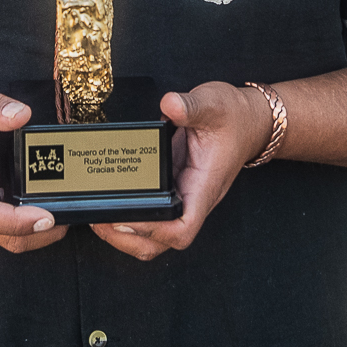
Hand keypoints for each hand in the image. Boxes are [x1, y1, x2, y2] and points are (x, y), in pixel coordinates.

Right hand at [0, 75, 68, 253]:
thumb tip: (21, 115)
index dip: (18, 222)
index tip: (47, 216)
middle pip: (1, 235)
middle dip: (39, 234)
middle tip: (73, 215)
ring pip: (1, 236)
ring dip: (34, 231)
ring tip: (65, 209)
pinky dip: (21, 222)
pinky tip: (41, 202)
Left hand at [94, 82, 271, 261]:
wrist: (247, 120)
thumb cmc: (234, 117)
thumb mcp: (213, 104)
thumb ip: (191, 106)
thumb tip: (170, 105)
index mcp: (203, 187)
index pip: (182, 228)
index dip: (154, 232)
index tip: (128, 218)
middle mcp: (192, 198)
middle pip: (163, 242)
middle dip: (129, 239)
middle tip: (100, 221)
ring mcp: (182, 196)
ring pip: (155, 236)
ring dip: (126, 235)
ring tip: (99, 217)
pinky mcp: (173, 188)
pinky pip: (152, 215)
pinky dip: (130, 216)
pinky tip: (111, 202)